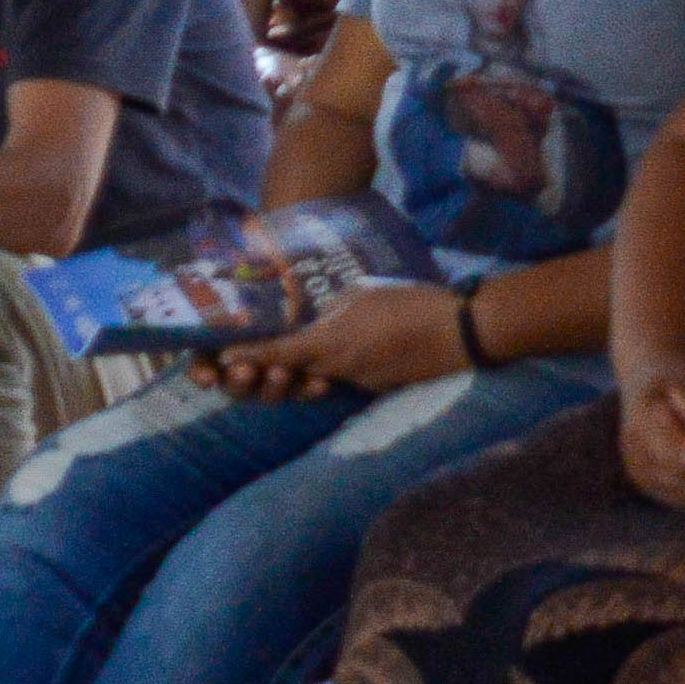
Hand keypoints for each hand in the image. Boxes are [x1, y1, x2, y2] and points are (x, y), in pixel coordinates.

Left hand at [208, 279, 475, 399]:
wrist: (461, 333)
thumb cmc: (412, 303)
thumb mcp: (362, 295)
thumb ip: (331, 309)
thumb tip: (312, 316)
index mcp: (332, 344)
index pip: (279, 354)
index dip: (250, 356)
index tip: (223, 357)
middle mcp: (339, 369)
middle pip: (293, 373)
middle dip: (272, 368)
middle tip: (252, 355)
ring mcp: (359, 382)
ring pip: (319, 377)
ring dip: (303, 370)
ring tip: (296, 352)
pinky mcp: (378, 388)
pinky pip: (345, 380)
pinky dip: (334, 370)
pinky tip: (340, 354)